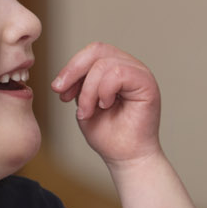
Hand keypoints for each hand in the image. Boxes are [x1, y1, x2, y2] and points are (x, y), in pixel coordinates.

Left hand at [52, 42, 161, 166]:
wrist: (126, 158)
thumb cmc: (109, 135)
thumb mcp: (85, 103)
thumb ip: (80, 83)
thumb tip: (67, 72)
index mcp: (116, 68)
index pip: (92, 52)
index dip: (71, 68)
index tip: (59, 91)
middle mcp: (130, 67)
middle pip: (97, 50)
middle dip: (74, 71)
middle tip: (63, 94)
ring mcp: (140, 73)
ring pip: (104, 64)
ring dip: (88, 90)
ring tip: (87, 111)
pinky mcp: (147, 84)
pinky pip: (118, 73)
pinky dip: (104, 91)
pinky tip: (105, 106)